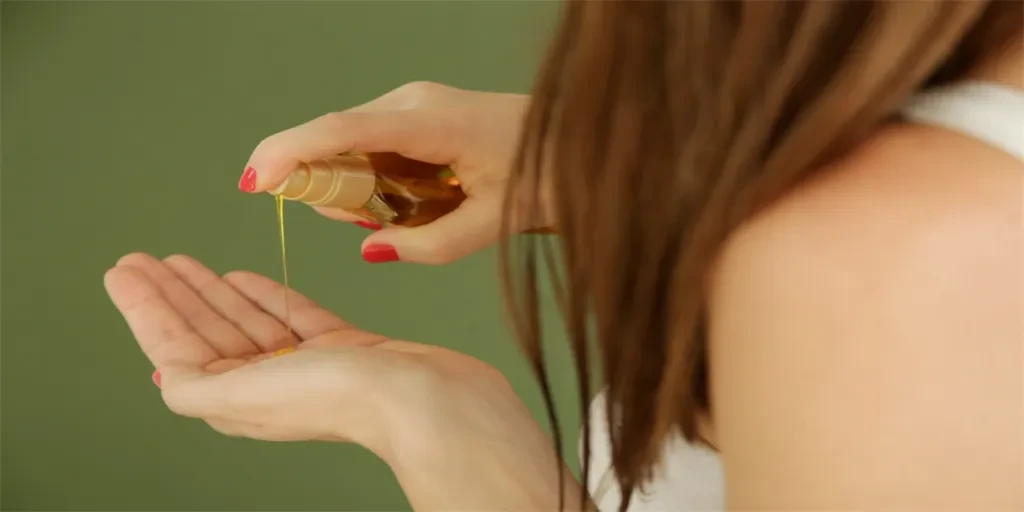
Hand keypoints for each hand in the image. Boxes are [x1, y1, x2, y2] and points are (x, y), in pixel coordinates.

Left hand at [104, 253, 580, 508]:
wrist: (433, 400)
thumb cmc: (350, 399)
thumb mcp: (255, 394)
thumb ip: (201, 389)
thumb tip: (162, 377)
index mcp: (242, 401)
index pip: (179, 350)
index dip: (148, 311)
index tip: (124, 270)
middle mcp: (272, 387)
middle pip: (209, 333)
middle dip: (173, 295)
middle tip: (141, 258)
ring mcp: (311, 367)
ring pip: (248, 321)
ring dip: (214, 291)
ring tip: (183, 260)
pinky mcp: (348, 348)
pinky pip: (294, 316)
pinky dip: (267, 295)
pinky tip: (245, 276)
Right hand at [240, 82, 545, 264]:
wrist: (579, 140)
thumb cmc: (545, 177)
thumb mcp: (490, 225)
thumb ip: (427, 245)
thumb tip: (370, 247)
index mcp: (430, 123)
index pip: (340, 131)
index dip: (290, 153)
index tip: (254, 181)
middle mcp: (412, 101)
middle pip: (333, 139)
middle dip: (324, 186)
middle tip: (373, 225)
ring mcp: (413, 100)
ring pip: (347, 141)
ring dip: (351, 183)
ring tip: (407, 213)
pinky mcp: (416, 109)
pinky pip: (369, 140)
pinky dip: (370, 173)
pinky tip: (411, 197)